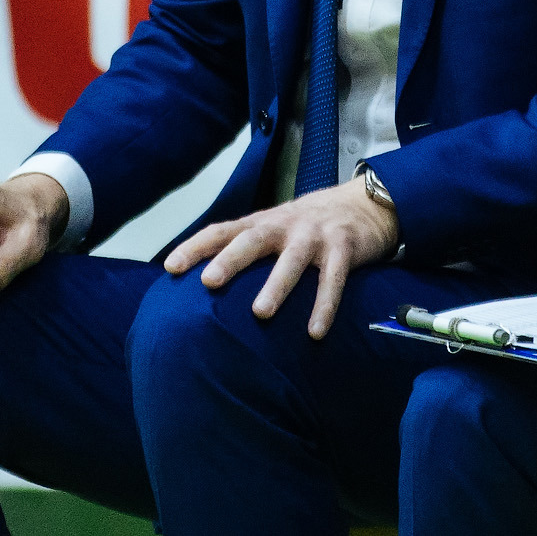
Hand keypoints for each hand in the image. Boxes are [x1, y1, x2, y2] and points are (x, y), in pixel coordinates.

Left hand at [162, 177, 397, 337]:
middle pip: (254, 239)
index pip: (223, 230)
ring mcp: (315, 236)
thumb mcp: (276, 228)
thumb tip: (203, 283)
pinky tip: (314, 332)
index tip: (171, 267)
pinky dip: (324, 305)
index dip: (197, 246)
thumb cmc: (309, 225)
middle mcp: (285, 225)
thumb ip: (247, 247)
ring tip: (260, 312)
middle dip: (230, 259)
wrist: (365, 203)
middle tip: (209, 281)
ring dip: (276, 285)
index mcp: (263, 222)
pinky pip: (333, 279)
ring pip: (292, 260)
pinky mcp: (344, 248)